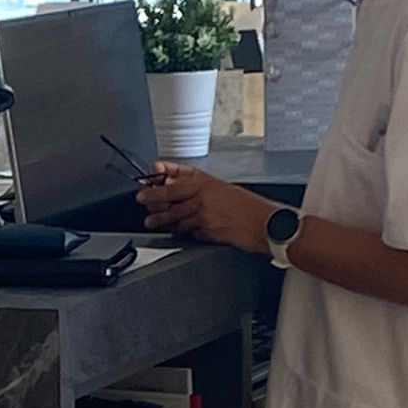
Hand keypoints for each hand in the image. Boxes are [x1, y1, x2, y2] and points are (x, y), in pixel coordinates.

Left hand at [136, 163, 273, 253]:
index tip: (150, 175)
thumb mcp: (225, 189)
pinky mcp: (206, 232)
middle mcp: (203, 197)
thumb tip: (181, 190)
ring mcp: (203, 215)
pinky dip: (186, 233)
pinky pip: (190, 233)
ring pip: (175, 217)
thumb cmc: (250, 207)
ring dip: (162, 220)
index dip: (161, 175)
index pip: (177, 177)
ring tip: (152, 222)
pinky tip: (182, 233)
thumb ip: (203, 189)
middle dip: (152, 199)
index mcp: (208, 183)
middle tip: (142, 201)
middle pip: (170, 196)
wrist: (265, 224)